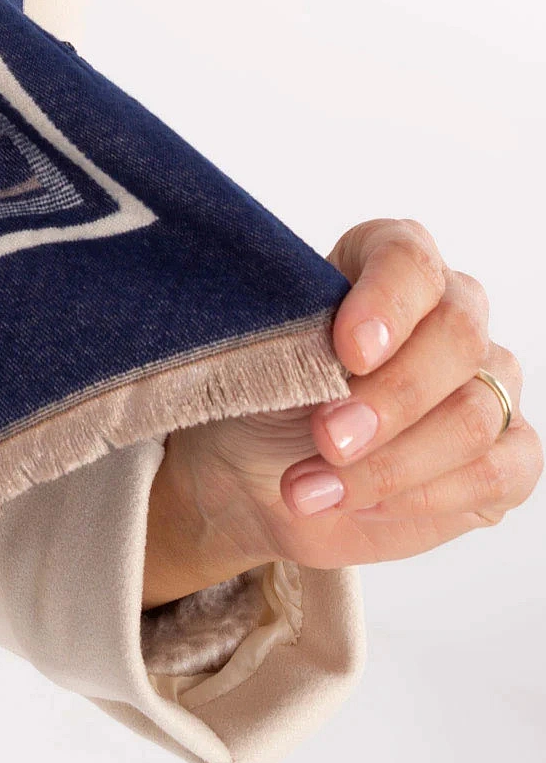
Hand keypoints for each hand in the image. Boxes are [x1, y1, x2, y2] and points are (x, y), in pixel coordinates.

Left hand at [144, 218, 541, 606]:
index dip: (386, 303)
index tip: (349, 351)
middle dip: (390, 398)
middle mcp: (451, 312)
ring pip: (474, 415)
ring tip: (315, 486)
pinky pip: (497, 472)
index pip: (409, 259)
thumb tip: (337, 351)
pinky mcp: (506, 455)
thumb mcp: (263, 358)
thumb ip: (303, 338)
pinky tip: (362, 503)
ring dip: (390, 463)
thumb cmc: (262, 399)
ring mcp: (487, 383)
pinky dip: (424, 495)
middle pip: (458, 337)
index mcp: (387, 263)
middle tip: (327, 437)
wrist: (257, 478)